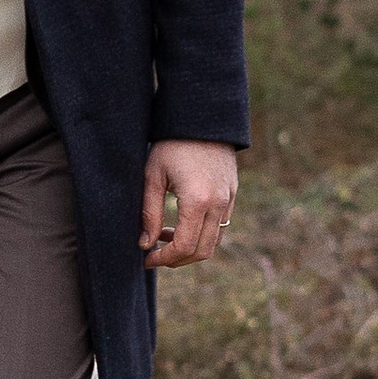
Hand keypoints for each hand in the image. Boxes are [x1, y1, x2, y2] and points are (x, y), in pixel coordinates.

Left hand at [140, 140, 238, 269]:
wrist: (202, 118)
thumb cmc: (171, 144)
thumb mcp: (153, 176)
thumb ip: (149, 213)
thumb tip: (145, 245)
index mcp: (198, 200)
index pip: (184, 246)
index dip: (164, 259)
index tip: (146, 259)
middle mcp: (219, 204)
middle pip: (202, 251)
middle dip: (176, 260)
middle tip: (153, 255)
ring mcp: (229, 200)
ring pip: (213, 243)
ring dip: (189, 248)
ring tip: (163, 237)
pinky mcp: (232, 195)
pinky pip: (220, 227)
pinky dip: (201, 235)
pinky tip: (179, 225)